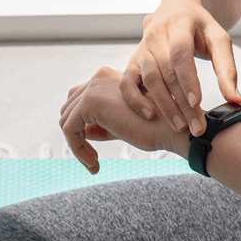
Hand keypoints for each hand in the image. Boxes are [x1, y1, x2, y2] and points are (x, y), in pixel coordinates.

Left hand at [60, 67, 181, 173]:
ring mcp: (93, 87)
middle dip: (75, 136)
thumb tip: (83, 132)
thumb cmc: (156, 128)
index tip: (94, 153)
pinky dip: (77, 149)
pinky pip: (69, 129)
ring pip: (66, 120)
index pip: (79, 101)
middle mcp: (99, 77)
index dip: (80, 128)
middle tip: (92, 161)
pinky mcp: (90, 102)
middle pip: (68, 108)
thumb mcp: (123, 125)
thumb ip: (101, 125)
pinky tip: (94, 163)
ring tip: (94, 164)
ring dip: (76, 146)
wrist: (174, 127)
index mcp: (108, 78)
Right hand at [119, 0, 240, 139]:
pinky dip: (135, 101)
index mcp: (179, 23)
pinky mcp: (132, 62)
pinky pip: (127, 83)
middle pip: (166, 72)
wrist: (175, 9)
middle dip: (180, 102)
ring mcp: (142, 48)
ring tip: (179, 126)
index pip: (180, 54)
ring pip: (149, 80)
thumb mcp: (219, 40)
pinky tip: (150, 115)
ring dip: (163, 105)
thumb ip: (227, 70)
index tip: (196, 103)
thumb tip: (237, 101)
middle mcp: (156, 35)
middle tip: (195, 127)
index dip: (187, 79)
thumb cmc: (200, 29)